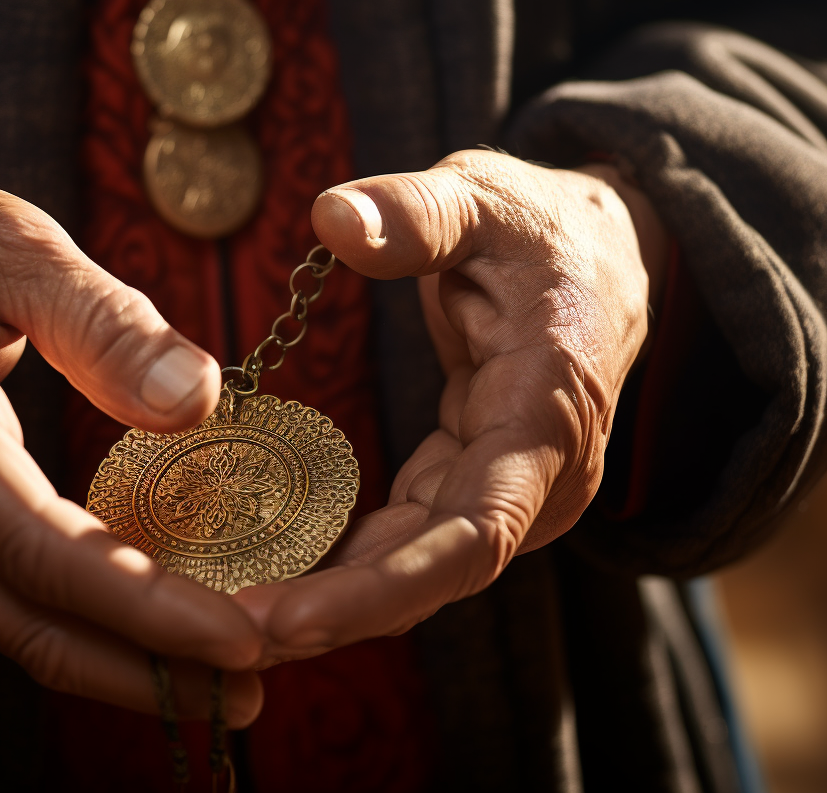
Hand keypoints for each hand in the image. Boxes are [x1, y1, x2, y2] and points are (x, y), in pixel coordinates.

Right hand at [0, 179, 263, 723]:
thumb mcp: (6, 243)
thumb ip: (102, 320)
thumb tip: (196, 399)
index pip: (38, 548)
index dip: (141, 607)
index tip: (237, 637)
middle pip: (33, 626)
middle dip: (150, 673)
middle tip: (254, 691)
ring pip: (22, 633)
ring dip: (124, 667)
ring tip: (227, 678)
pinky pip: (11, 606)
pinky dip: (89, 631)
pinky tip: (158, 628)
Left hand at [234, 149, 666, 662]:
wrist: (602, 256)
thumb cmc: (544, 226)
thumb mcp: (485, 197)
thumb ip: (417, 213)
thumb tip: (332, 219)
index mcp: (547, 415)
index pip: (475, 533)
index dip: (385, 586)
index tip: (292, 616)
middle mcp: (536, 478)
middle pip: (437, 573)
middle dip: (338, 612)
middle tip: (228, 631)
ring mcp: (506, 489)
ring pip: (419, 570)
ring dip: (334, 601)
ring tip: (231, 619)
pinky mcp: (470, 484)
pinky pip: (407, 540)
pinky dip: (344, 564)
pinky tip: (271, 572)